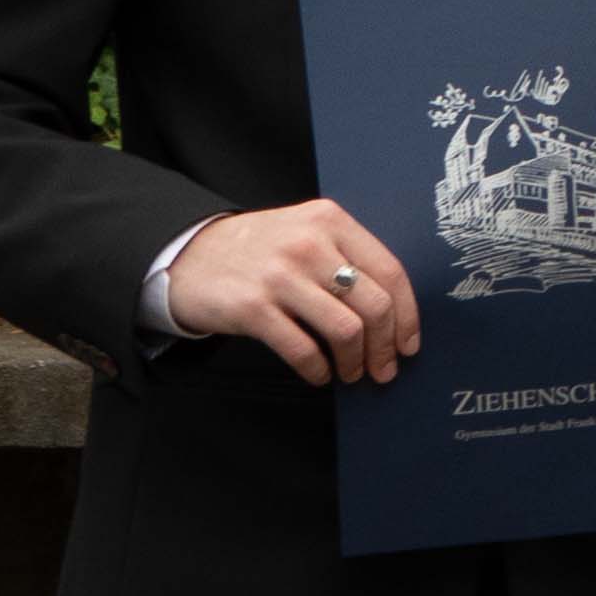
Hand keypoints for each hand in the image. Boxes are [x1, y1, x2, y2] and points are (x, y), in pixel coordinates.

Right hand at [166, 202, 418, 385]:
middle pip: (374, 305)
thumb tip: (394, 312)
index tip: (409, 344)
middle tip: (384, 368)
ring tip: (352, 373)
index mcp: (330, 221)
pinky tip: (319, 374)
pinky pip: (303, 349)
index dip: (408, 316)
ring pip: (345, 330)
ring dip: (356, 361)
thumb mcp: (305, 232)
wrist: (185, 253)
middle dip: (386, 346)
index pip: (391, 273)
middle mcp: (308, 243)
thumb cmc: (257, 250)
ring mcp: (278, 275)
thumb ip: (347, 256)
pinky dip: (318, 370)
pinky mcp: (252, 307)